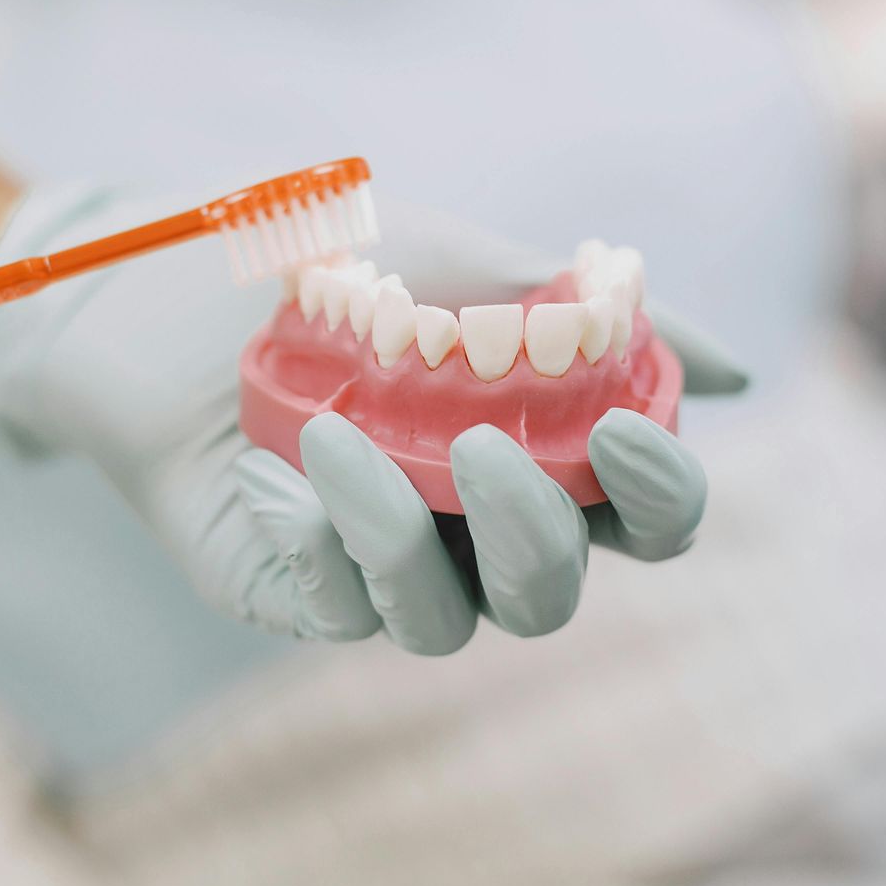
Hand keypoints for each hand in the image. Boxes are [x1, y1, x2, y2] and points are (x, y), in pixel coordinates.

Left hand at [0, 187, 746, 653]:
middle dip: (543, 535)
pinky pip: (344, 612)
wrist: (148, 273)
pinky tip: (301, 465)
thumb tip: (737, 374)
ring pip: (456, 623)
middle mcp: (468, 526)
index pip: (640, 519)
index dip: (662, 497)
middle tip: (485, 449)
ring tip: (355, 441)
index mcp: (532, 450)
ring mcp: (382, 565)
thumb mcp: (459, 263)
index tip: (629, 430)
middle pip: (557, 591)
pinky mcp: (292, 586)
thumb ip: (584, 316)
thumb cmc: (315, 262)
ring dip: (420, 542)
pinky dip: (334, 547)